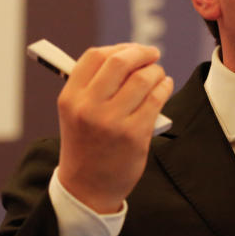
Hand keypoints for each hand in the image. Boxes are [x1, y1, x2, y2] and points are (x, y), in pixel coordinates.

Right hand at [56, 44, 173, 213]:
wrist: (87, 188)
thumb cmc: (86, 144)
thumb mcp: (76, 113)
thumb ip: (93, 85)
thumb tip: (127, 54)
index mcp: (70, 97)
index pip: (95, 56)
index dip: (117, 47)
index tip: (131, 50)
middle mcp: (88, 107)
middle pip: (119, 61)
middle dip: (141, 53)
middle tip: (151, 54)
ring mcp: (112, 121)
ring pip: (142, 78)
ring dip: (155, 71)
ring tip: (158, 74)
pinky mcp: (134, 135)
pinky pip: (155, 99)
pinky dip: (164, 87)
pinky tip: (164, 86)